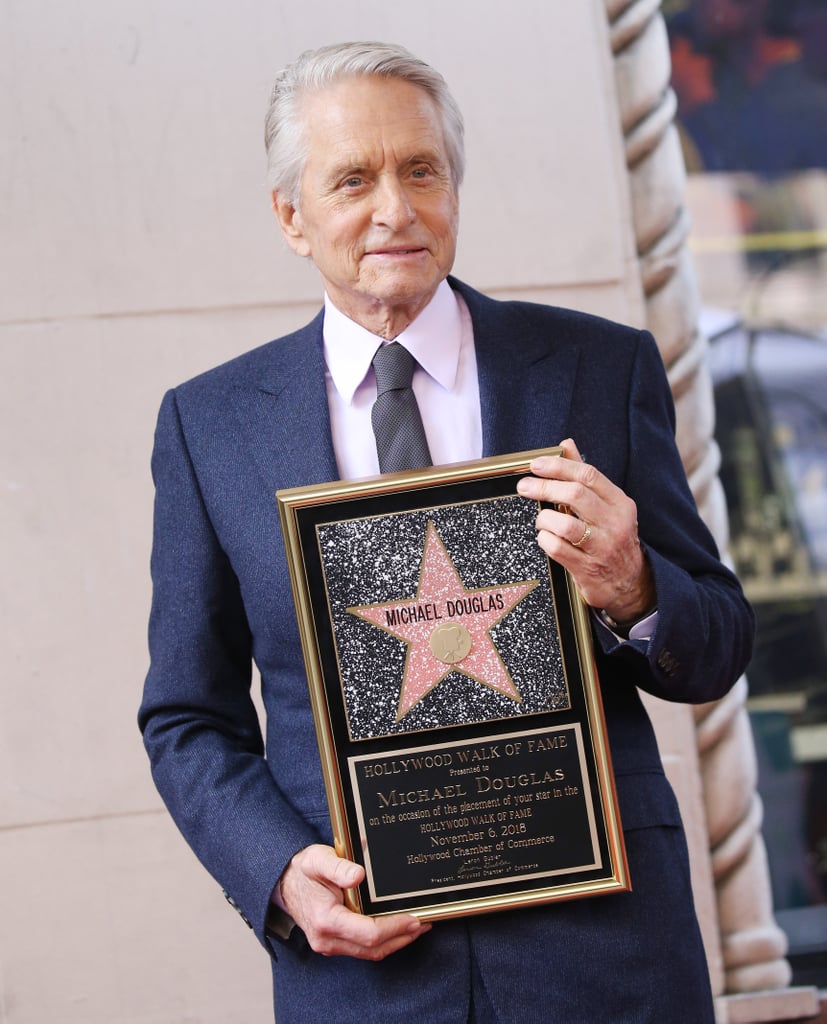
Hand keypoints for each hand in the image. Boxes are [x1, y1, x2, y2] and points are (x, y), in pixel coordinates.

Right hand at [278, 844, 430, 958]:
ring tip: (417, 927)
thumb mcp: (318, 859)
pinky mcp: (333, 944)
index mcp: (326, 920)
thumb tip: (359, 875)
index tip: (414, 918)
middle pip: (372, 949)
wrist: (284, 882)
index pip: (368, 934)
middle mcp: (327, 939)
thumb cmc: (303, 870)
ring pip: (369, 953)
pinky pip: (362, 949)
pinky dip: (383, 942)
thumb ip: (338, 867)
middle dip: (401, 938)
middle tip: (424, 923)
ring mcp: (330, 945)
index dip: (394, 928)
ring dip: (395, 942)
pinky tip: (396, 930)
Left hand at [516, 438, 654, 622]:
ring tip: (540, 519)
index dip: (559, 466)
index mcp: (620, 504)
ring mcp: (602, 547)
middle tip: (524, 486)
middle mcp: (615, 524)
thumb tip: (567, 445)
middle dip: (544, 487)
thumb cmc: (613, 538)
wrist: (630, 584)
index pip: (588, 475)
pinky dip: (545, 539)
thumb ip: (586, 476)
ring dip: (544, 518)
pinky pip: (558, 549)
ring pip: (565, 524)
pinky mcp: (588, 569)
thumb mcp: (607, 506)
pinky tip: (545, 537)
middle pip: (575, 495)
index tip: (536, 465)